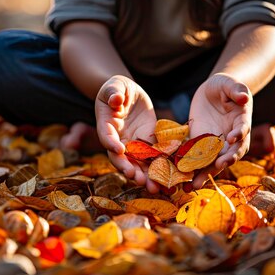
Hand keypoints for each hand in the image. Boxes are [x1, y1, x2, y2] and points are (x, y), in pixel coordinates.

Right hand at [95, 75, 159, 192]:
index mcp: (106, 125)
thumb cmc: (118, 88)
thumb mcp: (115, 86)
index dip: (112, 144)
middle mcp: (118, 139)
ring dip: (144, 176)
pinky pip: (152, 159)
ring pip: (136, 163)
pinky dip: (158, 169)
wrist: (129, 94)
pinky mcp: (147, 144)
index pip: (107, 136)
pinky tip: (167, 181)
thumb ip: (114, 92)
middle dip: (128, 168)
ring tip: (153, 188)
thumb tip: (116, 100)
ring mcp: (132, 144)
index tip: (120, 149)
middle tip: (138, 178)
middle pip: (121, 158)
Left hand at [188, 73, 252, 188]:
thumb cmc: (224, 85)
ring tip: (195, 184)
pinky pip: (198, 158)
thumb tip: (244, 97)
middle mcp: (232, 137)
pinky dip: (191, 169)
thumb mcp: (229, 83)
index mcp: (242, 120)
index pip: (243, 130)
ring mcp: (217, 143)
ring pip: (214, 161)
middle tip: (218, 166)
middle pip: (231, 152)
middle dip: (225, 160)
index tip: (232, 139)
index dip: (239, 135)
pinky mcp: (201, 145)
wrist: (212, 92)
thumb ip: (237, 89)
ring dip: (206, 173)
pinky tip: (182, 180)